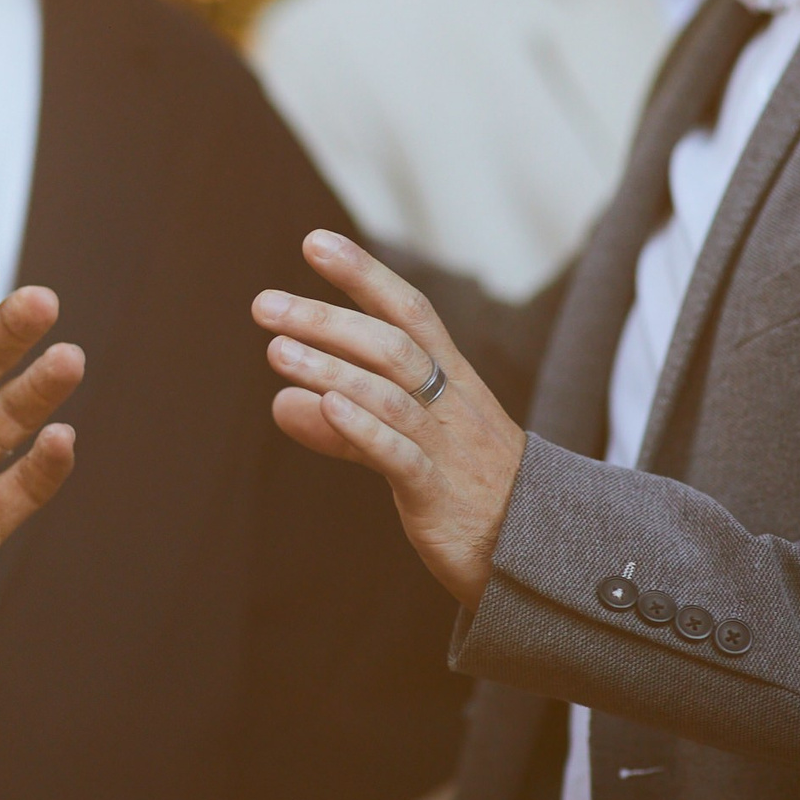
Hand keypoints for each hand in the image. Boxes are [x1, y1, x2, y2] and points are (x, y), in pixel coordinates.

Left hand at [252, 230, 527, 606]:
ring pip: (390, 393)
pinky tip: (322, 406)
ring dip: (330, 368)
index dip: (363, 274)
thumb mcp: (403, 448)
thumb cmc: (466, 493)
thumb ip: (346, 424)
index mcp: (451, 382)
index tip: (314, 242)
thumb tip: (282, 401)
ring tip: (276, 350)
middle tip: (263, 304)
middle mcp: (451, 405)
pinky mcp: (439, 495)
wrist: (536, 558)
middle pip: (391, 345)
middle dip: (327, 319)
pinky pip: (400, 454)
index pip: (408, 312)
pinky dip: (361, 428)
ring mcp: (448, 448)